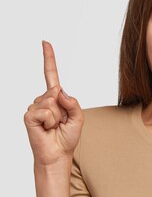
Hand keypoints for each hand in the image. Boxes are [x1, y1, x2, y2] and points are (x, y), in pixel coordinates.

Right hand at [24, 41, 83, 166]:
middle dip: (64, 109)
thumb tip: (59, 92)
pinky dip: (50, 121)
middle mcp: (43, 99)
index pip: (51, 74)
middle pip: (58, 92)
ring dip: (57, 117)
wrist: (58, 154)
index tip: (45, 42)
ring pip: (52, 102)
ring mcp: (34, 107)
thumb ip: (73, 102)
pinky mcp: (29, 115)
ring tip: (53, 127)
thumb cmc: (67, 137)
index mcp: (56, 97)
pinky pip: (45, 111)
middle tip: (60, 123)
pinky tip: (46, 128)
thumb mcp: (78, 117)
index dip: (49, 58)